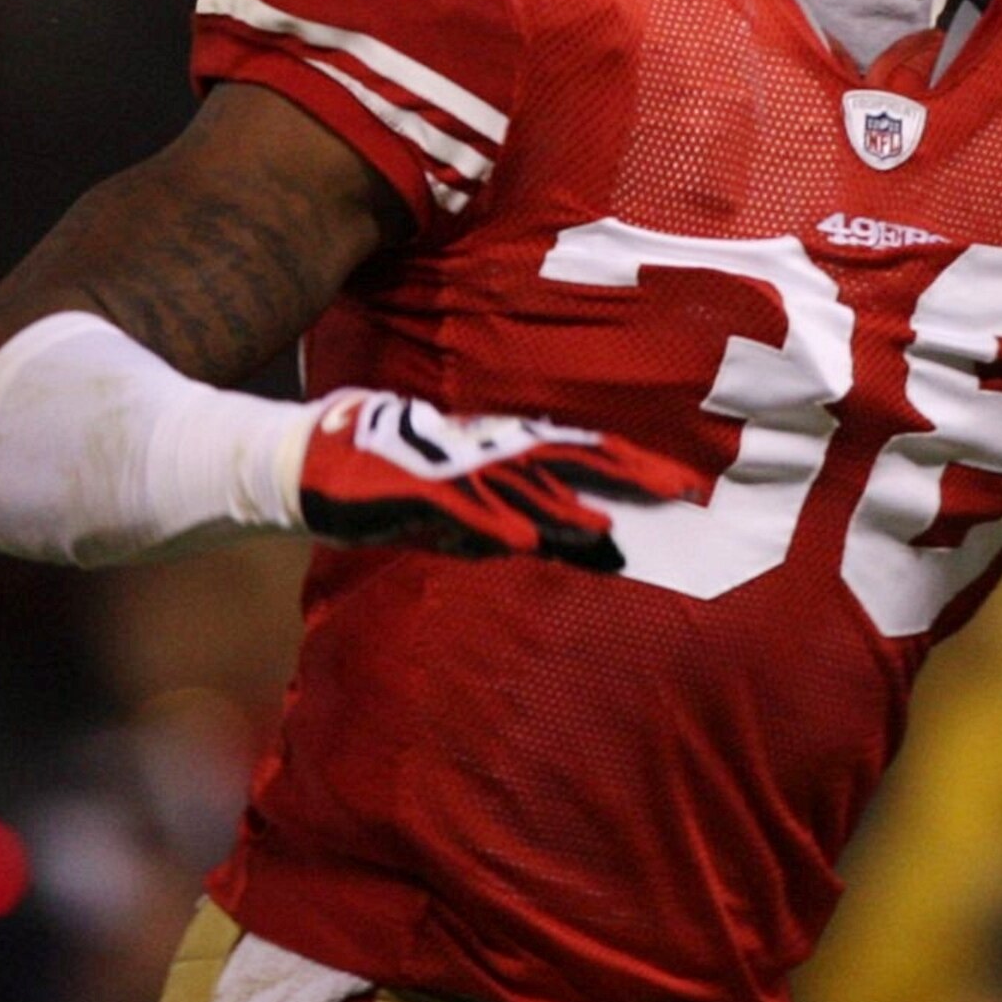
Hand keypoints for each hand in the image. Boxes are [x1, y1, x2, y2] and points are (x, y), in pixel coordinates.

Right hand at [297, 392, 705, 574]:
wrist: (315, 461)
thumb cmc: (395, 485)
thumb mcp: (459, 517)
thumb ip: (504, 530)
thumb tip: (554, 548)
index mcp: (506, 453)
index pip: (585, 453)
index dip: (635, 464)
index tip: (685, 484)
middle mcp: (491, 453)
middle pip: (571, 459)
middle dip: (625, 474)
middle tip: (680, 490)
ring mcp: (455, 469)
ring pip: (521, 489)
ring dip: (562, 510)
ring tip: (605, 530)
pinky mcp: (416, 488)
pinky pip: (461, 510)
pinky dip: (492, 526)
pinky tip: (524, 545)